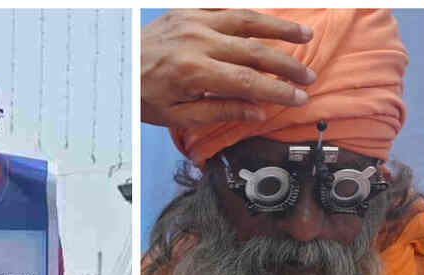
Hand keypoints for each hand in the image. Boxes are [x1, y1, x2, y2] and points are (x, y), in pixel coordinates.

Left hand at [141, 9, 314, 127]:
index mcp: (193, 72)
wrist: (115, 66)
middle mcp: (198, 41)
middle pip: (254, 50)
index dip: (276, 90)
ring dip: (279, 28)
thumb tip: (255, 112)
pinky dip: (251, 11)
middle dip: (286, 65)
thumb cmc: (142, 94)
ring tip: (304, 35)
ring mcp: (195, 21)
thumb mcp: (175, 115)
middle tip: (308, 76)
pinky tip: (270, 17)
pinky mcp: (189, 10)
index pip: (247, 81)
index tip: (298, 97)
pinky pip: (227, 6)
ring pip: (247, 20)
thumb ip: (217, 111)